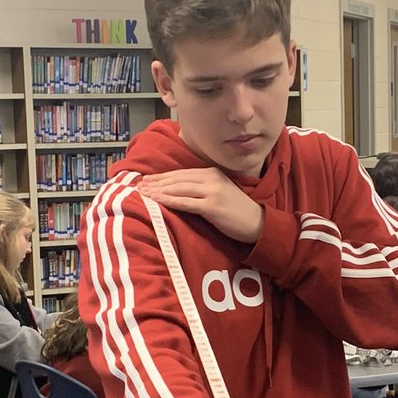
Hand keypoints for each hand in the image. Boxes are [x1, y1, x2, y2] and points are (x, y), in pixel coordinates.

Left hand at [139, 168, 263, 241]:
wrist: (257, 223)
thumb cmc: (237, 212)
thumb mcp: (220, 193)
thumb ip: (203, 188)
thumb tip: (180, 191)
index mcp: (212, 173)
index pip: (182, 174)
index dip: (162, 176)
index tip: (147, 180)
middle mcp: (211, 179)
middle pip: (177, 179)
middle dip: (156, 182)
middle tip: (139, 185)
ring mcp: (212, 191)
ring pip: (179, 188)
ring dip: (159, 190)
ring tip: (143, 193)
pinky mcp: (212, 206)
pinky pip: (186, 202)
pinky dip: (170, 200)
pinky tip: (157, 200)